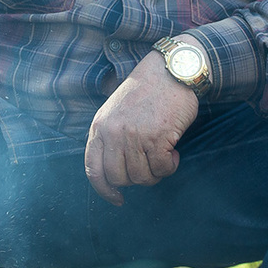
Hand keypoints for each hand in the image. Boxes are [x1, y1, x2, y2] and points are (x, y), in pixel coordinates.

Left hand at [84, 50, 199, 205]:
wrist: (171, 69)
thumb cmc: (147, 91)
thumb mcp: (116, 111)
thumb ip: (111, 138)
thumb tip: (118, 175)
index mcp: (99, 126)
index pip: (93, 170)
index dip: (104, 190)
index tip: (117, 199)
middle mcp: (113, 132)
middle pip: (119, 178)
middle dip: (136, 179)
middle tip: (150, 165)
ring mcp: (134, 135)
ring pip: (141, 177)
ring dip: (156, 173)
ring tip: (163, 156)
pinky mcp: (157, 136)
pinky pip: (162, 169)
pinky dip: (170, 166)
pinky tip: (174, 152)